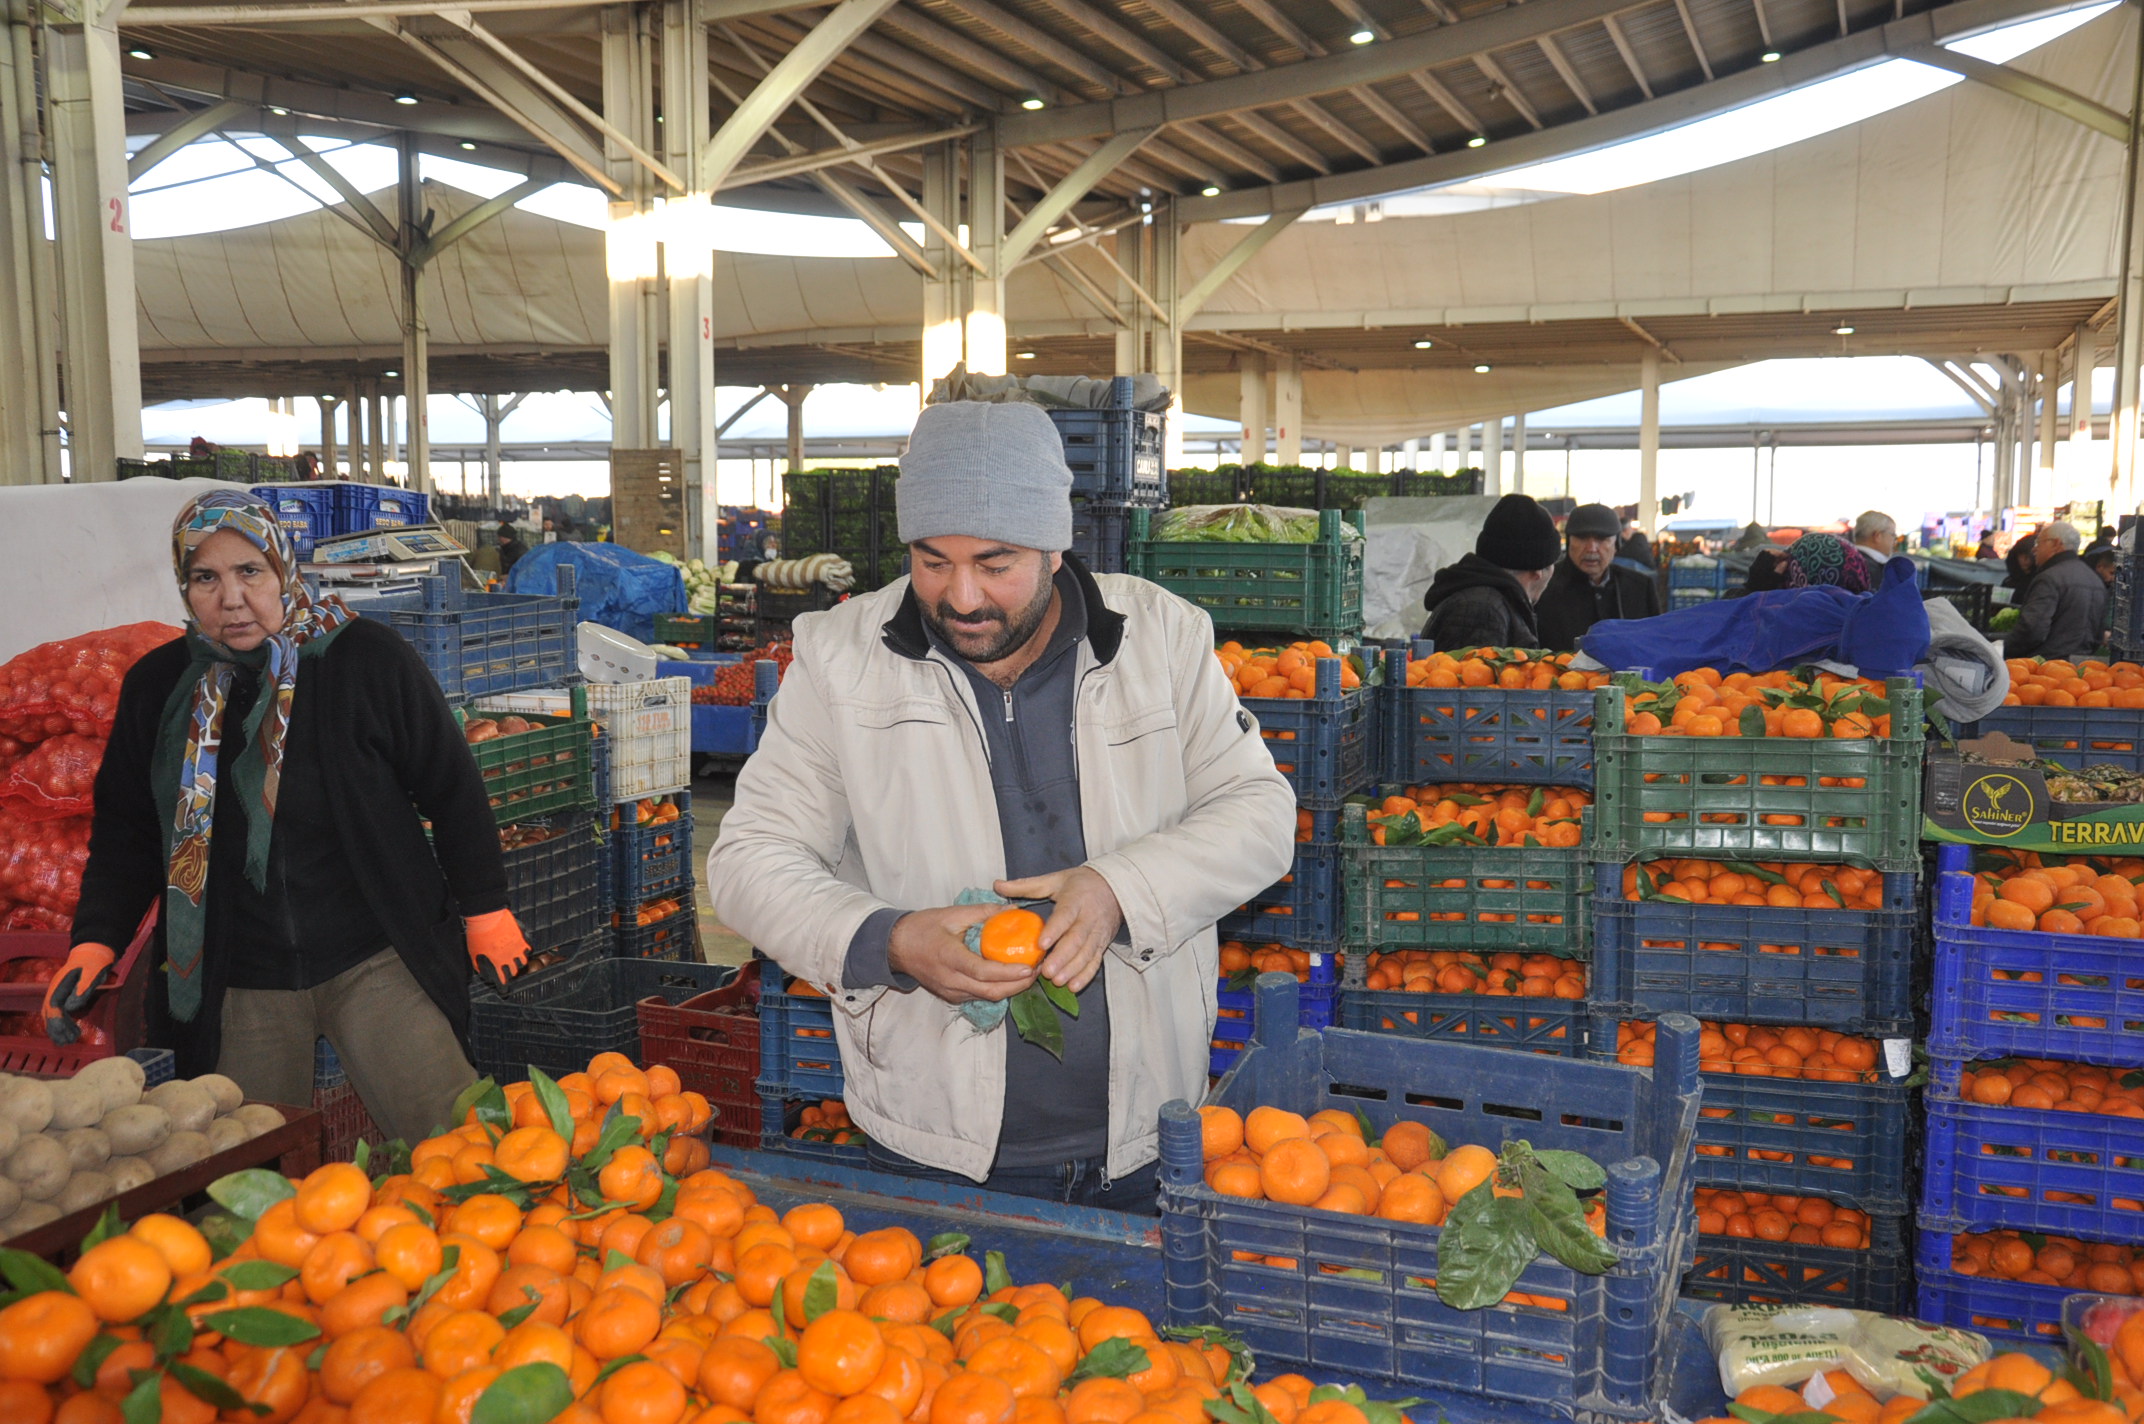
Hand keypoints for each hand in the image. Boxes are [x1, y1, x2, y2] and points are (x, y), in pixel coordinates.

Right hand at [44, 943, 115, 1044]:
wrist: (94, 952)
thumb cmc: (94, 961)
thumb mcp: (92, 971)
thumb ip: (84, 987)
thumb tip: (71, 1006)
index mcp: (59, 984)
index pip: (52, 1006)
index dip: (56, 1020)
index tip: (62, 1032)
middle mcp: (56, 990)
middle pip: (50, 1013)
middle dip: (56, 1029)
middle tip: (66, 1042)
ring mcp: (59, 994)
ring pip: (53, 1015)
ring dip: (59, 1029)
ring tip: (69, 1041)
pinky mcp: (65, 997)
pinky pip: (60, 1013)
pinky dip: (64, 1024)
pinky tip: (71, 1032)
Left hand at [464, 909, 530, 989]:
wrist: (487, 917)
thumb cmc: (478, 935)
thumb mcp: (474, 954)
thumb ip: (480, 965)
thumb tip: (484, 972)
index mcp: (497, 964)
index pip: (503, 981)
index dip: (504, 987)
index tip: (504, 990)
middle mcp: (510, 958)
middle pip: (514, 971)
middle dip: (510, 973)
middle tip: (507, 971)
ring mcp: (518, 948)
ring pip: (523, 961)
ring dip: (518, 962)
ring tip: (514, 959)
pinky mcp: (523, 938)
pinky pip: (528, 948)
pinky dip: (525, 950)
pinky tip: (520, 948)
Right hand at [888, 903, 1033, 1004]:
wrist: (896, 947)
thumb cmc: (922, 927)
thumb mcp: (952, 914)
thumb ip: (983, 912)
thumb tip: (1013, 909)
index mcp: (950, 958)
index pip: (983, 972)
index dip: (1009, 972)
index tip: (1030, 967)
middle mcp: (951, 980)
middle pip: (991, 991)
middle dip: (1019, 984)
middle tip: (1039, 970)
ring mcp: (951, 992)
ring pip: (988, 997)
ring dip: (1011, 989)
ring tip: (1030, 973)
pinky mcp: (952, 996)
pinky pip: (979, 996)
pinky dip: (998, 989)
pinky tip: (1011, 978)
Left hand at [994, 866, 1120, 994]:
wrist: (1115, 886)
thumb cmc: (1080, 883)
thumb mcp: (1054, 879)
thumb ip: (1026, 885)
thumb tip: (996, 885)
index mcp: (1076, 899)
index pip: (1066, 915)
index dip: (1054, 930)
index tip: (1040, 944)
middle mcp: (1089, 917)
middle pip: (1077, 939)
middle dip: (1062, 957)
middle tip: (1046, 972)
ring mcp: (1098, 932)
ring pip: (1087, 953)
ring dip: (1072, 969)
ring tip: (1057, 981)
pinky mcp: (1103, 944)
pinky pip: (1096, 961)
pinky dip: (1086, 975)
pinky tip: (1073, 986)